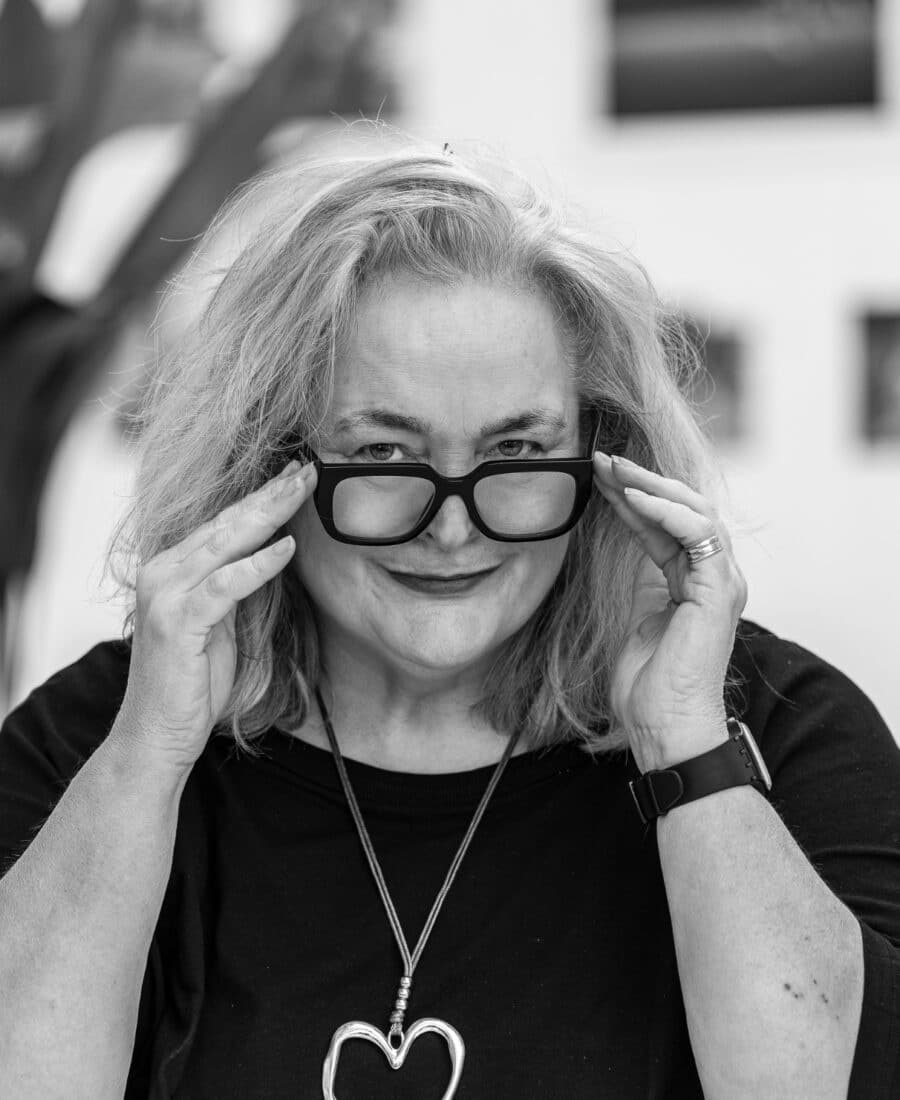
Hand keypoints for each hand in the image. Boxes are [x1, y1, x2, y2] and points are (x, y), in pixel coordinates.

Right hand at [113, 459, 316, 778]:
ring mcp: (164, 594)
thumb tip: (273, 553)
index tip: (297, 475)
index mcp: (171, 570)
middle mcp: (161, 572)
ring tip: (303, 490)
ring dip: (268, 514)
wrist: (157, 735)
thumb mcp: (220, 624)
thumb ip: (235, 588)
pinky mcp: (177, 620)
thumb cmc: (193, 684)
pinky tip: (286, 548)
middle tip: (307, 468)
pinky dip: (258, 564)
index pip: (223, 523)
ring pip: (224, 542)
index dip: (261, 497)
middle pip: (226, 523)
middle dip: (270, 494)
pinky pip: (225, 584)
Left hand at [592, 452, 747, 772]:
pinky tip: (632, 498)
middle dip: (641, 481)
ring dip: (650, 486)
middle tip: (602, 460)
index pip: (665, 524)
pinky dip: (665, 511)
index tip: (596, 477)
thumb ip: (639, 583)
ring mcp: (721, 581)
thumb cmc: (648, 686)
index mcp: (695, 581)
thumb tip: (620, 552)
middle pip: (683, 508)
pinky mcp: (719, 590)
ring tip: (612, 470)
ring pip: (693, 510)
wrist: (664, 726)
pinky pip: (697, 533)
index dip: (632, 498)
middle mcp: (714, 576)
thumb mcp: (637, 619)